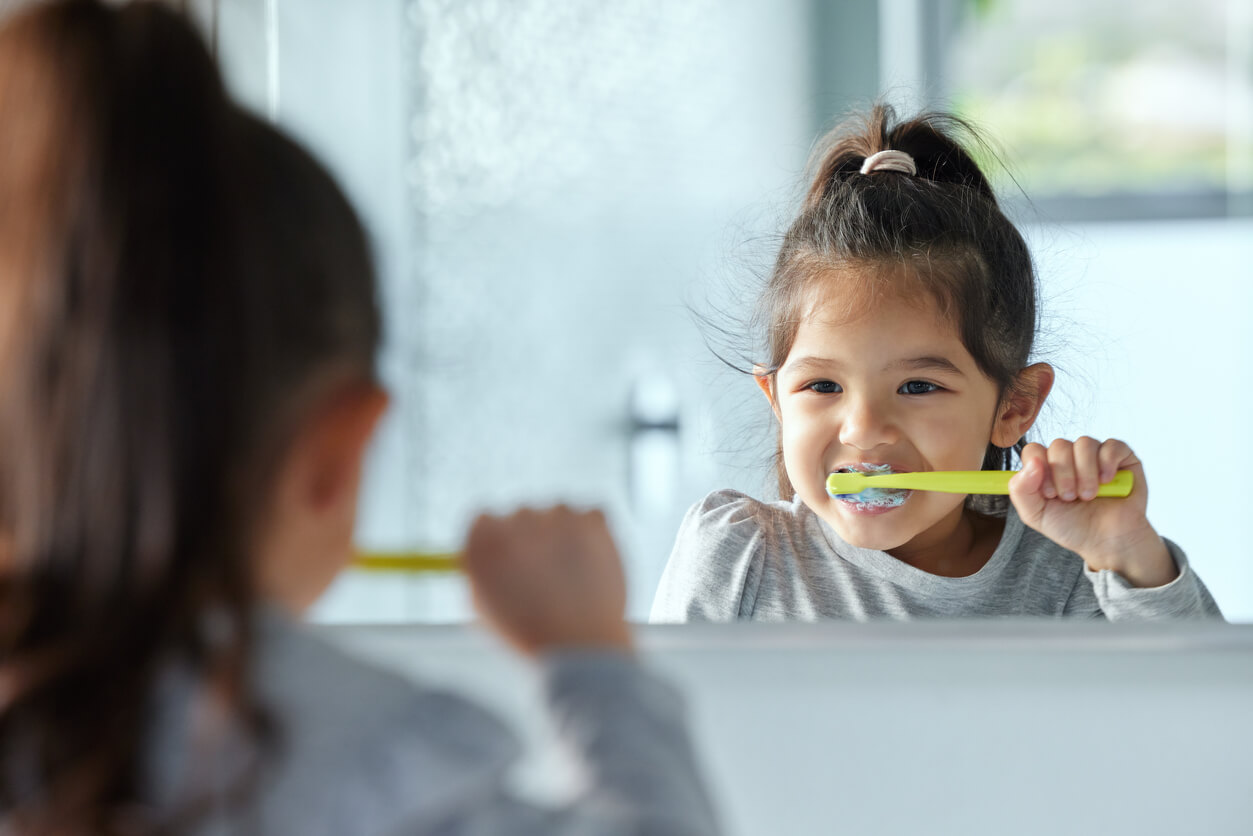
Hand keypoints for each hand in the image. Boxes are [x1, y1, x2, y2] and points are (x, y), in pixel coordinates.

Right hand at [462, 505, 632, 656]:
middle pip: (523, 514)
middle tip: (547, 573)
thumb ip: (481, 572)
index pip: (484, 518)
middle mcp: (516, 519)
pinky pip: (592, 515)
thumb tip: (488, 553)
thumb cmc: (529, 634)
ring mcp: (556, 515)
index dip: (499, 539)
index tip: (512, 554)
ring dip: (564, 533)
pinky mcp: (591, 519)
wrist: (578, 646)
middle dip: (534, 538)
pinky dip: (594, 534)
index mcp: (484, 539)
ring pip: (559, 513)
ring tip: (571, 577)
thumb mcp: (485, 606)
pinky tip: (592, 566)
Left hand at [1009, 437, 1176, 587]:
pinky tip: (1106, 482)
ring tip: (1089, 495)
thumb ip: (1020, 489)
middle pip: (1059, 445)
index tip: (1049, 494)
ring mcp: (1096, 455)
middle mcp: (1070, 458)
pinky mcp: (1122, 458)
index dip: (1039, 469)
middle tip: (1071, 497)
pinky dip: (1107, 464)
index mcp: (1047, 468)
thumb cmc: (1073, 527)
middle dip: (1064, 474)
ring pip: (1085, 443)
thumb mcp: (1035, 514)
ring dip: (1085, 472)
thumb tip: (1032, 462)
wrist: (1107, 543)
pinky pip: (1112, 446)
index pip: (1034, 450)